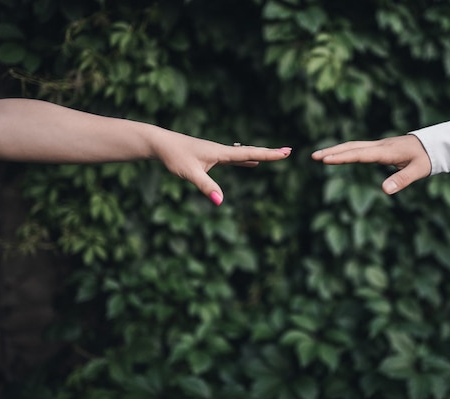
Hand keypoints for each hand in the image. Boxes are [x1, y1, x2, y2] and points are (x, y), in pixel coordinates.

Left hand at [151, 133, 291, 205]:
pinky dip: (246, 160)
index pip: (250, 154)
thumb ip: (206, 187)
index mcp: (221, 152)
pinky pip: (235, 158)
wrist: (160, 144)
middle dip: (269, 153)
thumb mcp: (190, 173)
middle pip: (251, 151)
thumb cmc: (174, 157)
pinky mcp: (211, 156)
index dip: (269, 154)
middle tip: (288, 151)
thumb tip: (221, 202)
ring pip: (244, 154)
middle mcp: (222, 150)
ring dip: (260, 155)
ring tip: (275, 156)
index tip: (286, 152)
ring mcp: (217, 153)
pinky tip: (250, 164)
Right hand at [311, 135, 430, 194]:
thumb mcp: (418, 171)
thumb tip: (385, 190)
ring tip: (319, 155)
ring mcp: (378, 145)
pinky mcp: (379, 147)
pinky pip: (358, 148)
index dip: (342, 157)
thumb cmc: (426, 158)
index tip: (325, 159)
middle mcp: (379, 146)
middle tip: (313, 156)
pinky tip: (337, 155)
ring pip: (353, 146)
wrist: (433, 144)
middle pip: (351, 147)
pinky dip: (345, 150)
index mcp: (386, 151)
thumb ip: (402, 180)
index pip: (360, 154)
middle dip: (332, 152)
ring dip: (336, 150)